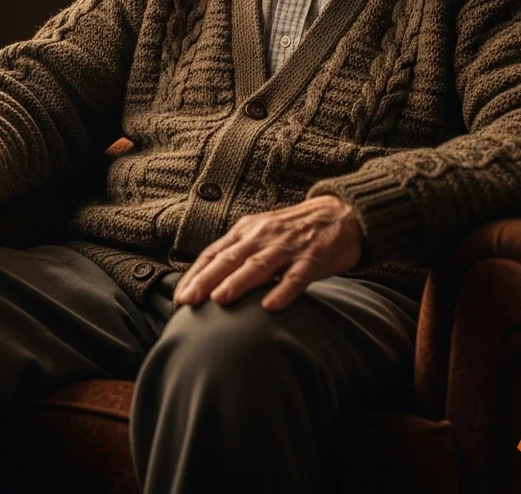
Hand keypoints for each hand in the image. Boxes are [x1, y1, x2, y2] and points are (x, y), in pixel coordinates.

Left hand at [174, 195, 363, 311]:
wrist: (340, 214)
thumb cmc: (294, 231)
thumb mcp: (262, 235)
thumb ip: (239, 254)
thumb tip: (209, 283)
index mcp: (248, 231)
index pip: (215, 252)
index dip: (196, 274)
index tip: (180, 295)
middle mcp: (264, 236)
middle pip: (230, 258)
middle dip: (207, 280)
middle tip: (188, 301)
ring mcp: (288, 246)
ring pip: (259, 265)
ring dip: (238, 282)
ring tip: (219, 299)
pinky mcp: (313, 257)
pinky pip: (296, 276)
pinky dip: (283, 290)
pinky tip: (270, 306)